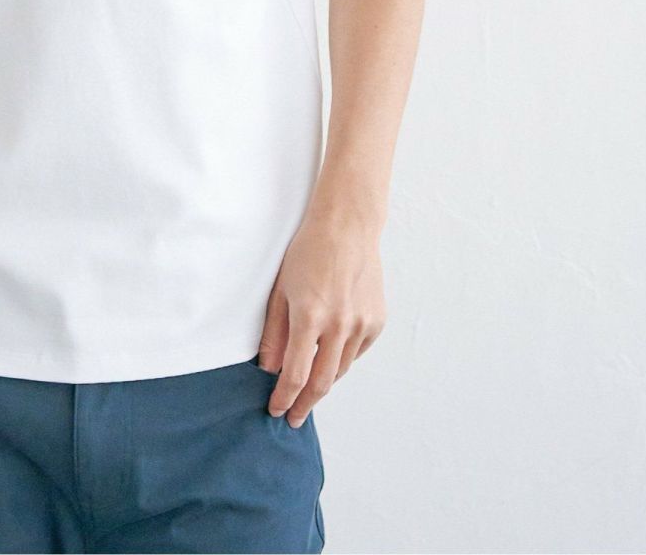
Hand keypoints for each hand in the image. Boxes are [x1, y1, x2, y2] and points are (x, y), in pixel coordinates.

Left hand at [256, 211, 385, 427]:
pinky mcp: (377, 321)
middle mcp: (339, 325)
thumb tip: (269, 369)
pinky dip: (341, 360)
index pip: (295, 375)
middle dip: (305, 405)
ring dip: (323, 384)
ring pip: (341, 370)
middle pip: (322, 383)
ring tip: (308, 391)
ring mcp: (362, 325)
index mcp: (310, 317)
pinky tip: (329, 357)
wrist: (347, 227)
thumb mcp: (280, 289)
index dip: (284, 398)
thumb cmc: (307, 253)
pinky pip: (356, 353)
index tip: (277, 411)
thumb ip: (274, 333)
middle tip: (294, 418)